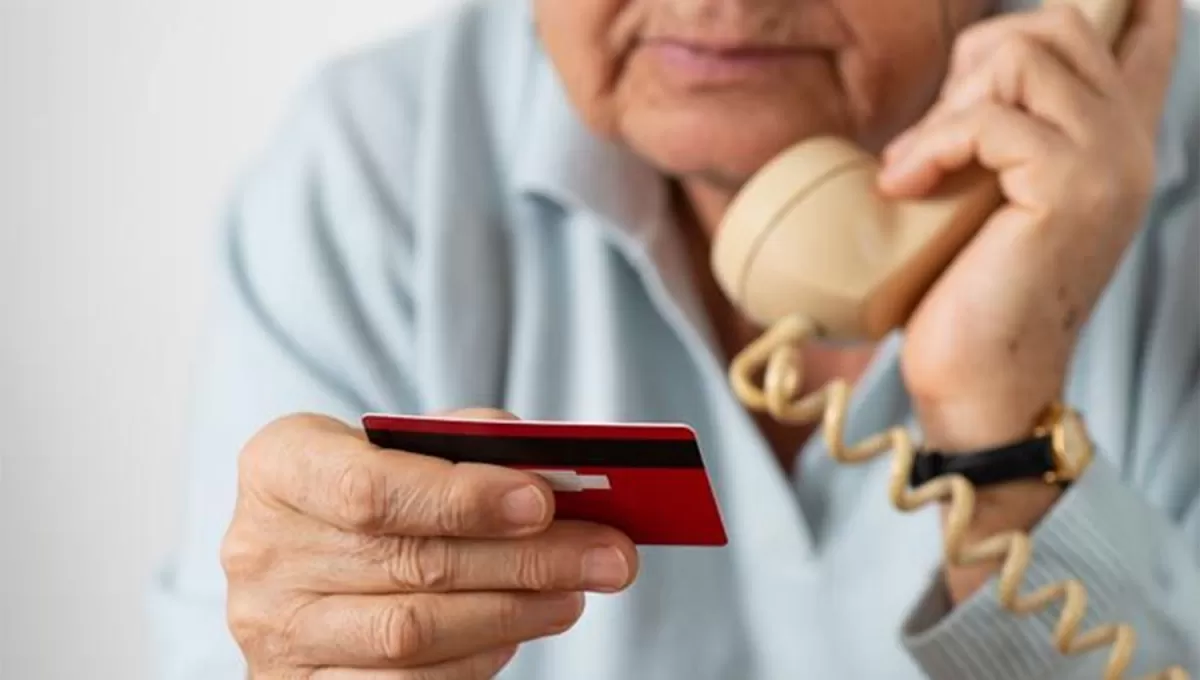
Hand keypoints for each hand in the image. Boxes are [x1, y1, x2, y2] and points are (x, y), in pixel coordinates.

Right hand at [221, 410, 637, 678]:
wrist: (314, 545)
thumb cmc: (375, 482)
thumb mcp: (401, 443)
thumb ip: (464, 442)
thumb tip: (550, 469)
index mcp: (279, 465)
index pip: (369, 489)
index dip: (461, 497)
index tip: (544, 501)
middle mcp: (260, 549)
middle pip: (410, 564)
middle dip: (524, 560)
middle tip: (607, 553)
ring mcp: (274, 628)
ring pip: (412, 632)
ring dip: (512, 613)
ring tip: (576, 591)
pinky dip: (474, 660)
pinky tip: (518, 630)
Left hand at [877, 0, 1180, 449]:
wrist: (981, 382)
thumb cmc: (971, 293)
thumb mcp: (990, 194)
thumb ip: (1001, 134)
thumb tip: (968, 73)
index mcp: (1114, 141)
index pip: (1143, 31)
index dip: (1110, 1)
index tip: (1023, 38)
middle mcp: (1127, 142)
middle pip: (1058, 25)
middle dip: (977, 60)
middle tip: (937, 137)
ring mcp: (1107, 161)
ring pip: (1023, 55)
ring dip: (947, 107)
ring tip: (915, 169)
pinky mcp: (1069, 186)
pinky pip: (990, 118)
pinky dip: (931, 145)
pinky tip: (905, 186)